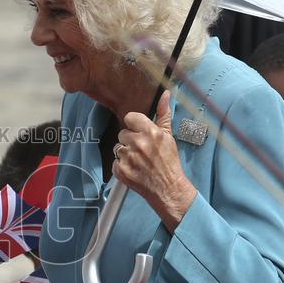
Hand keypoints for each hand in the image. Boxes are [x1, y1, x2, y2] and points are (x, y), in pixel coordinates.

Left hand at [115, 91, 196, 231]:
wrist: (168, 188)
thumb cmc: (169, 162)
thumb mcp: (168, 136)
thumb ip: (163, 114)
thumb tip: (164, 94)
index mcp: (150, 132)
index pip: (130, 118)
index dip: (134, 126)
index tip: (139, 133)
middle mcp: (138, 143)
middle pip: (123, 134)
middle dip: (130, 141)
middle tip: (142, 151)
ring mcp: (128, 158)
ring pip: (117, 148)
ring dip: (125, 154)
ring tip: (139, 161)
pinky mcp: (121, 170)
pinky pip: (115, 162)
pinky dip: (122, 166)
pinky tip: (134, 169)